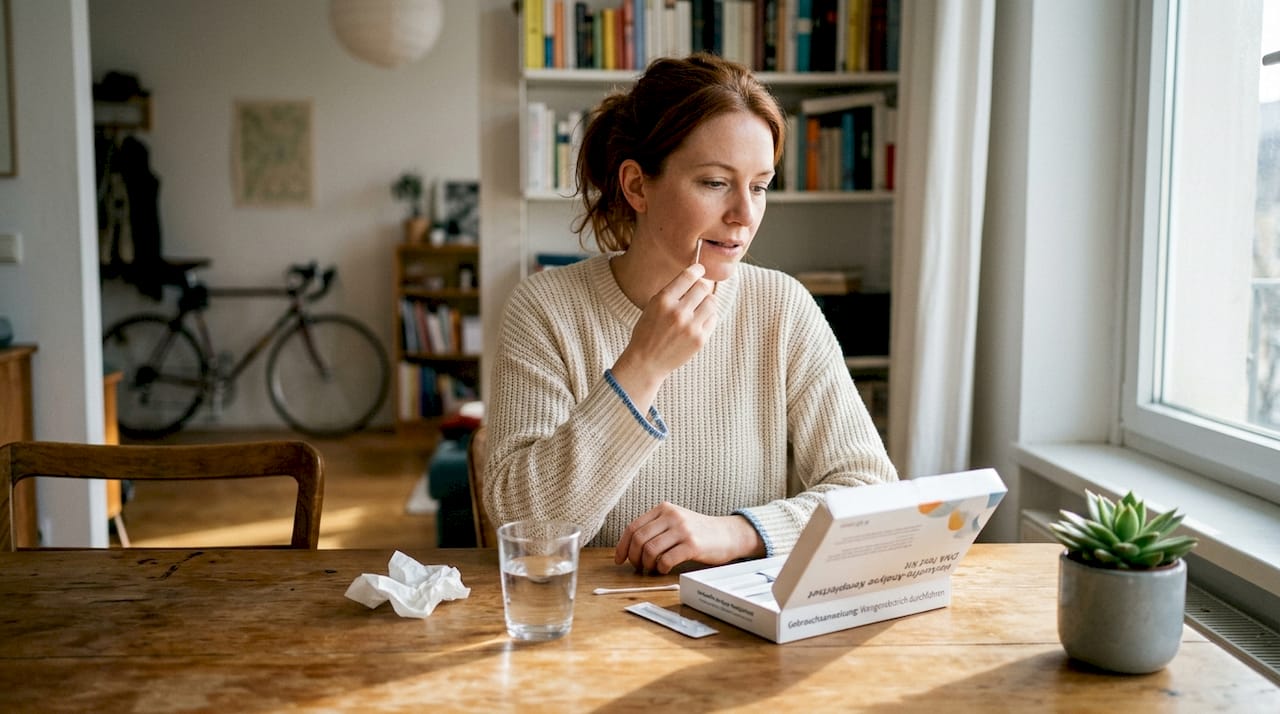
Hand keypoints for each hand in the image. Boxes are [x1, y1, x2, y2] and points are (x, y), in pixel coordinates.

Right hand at [611, 264, 717, 410]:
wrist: (646, 362)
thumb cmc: (648, 332)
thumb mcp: (652, 306)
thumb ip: (672, 292)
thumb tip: (695, 277)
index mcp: (663, 301)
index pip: (688, 276)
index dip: (697, 269)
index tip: (700, 269)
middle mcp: (678, 312)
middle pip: (704, 287)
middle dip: (703, 286)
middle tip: (700, 290)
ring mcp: (690, 327)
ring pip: (712, 302)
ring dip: (707, 301)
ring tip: (699, 307)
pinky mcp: (700, 340)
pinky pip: (713, 319)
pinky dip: (708, 318)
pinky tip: (698, 322)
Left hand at [614, 502, 764, 573]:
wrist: (728, 534)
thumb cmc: (698, 531)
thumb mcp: (675, 521)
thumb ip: (655, 528)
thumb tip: (629, 548)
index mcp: (664, 508)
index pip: (633, 527)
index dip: (622, 546)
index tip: (620, 559)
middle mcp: (671, 516)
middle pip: (639, 539)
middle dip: (634, 557)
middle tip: (638, 567)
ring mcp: (682, 530)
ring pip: (650, 550)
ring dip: (647, 564)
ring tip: (652, 569)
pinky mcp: (692, 545)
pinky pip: (666, 560)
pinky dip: (661, 568)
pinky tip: (665, 569)